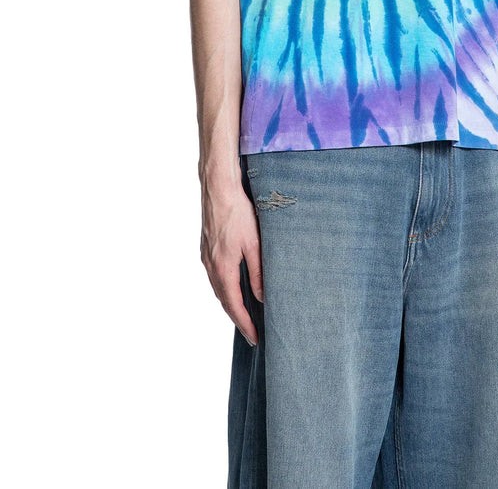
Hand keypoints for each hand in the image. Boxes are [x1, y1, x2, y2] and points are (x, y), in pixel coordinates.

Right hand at [200, 184, 263, 344]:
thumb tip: (262, 296)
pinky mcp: (206, 248)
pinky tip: (233, 287)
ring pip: (218, 289)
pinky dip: (224, 288)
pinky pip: (215, 276)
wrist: (218, 189)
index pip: (234, 305)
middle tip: (251, 332)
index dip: (244, 323)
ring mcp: (206, 257)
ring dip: (230, 303)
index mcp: (223, 268)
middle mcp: (211, 266)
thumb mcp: (255, 244)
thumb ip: (258, 272)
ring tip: (244, 314)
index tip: (254, 337)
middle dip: (237, 318)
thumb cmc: (238, 213)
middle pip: (224, 301)